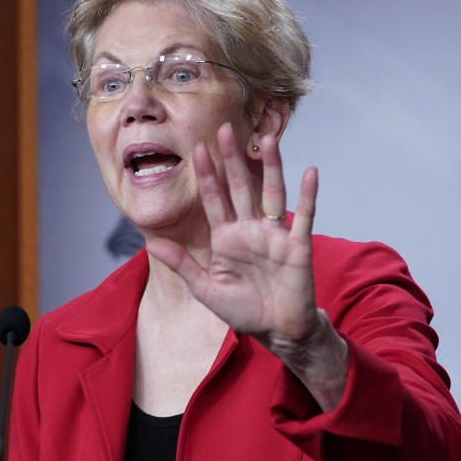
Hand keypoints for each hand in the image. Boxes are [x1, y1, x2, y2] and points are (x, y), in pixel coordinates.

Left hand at [147, 123, 326, 356]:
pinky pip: (304, 216)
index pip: (214, 199)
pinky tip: (310, 172)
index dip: (206, 175)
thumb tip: (150, 244)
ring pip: (272, 193)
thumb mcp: (206, 290)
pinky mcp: (297, 246)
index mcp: (227, 238)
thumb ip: (182, 265)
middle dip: (233, 159)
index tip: (197, 148)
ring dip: (270, 167)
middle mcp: (251, 230)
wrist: (278, 332)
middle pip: (241, 187)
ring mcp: (275, 235)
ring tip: (267, 139)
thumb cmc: (244, 312)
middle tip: (225, 129)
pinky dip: (308, 194)